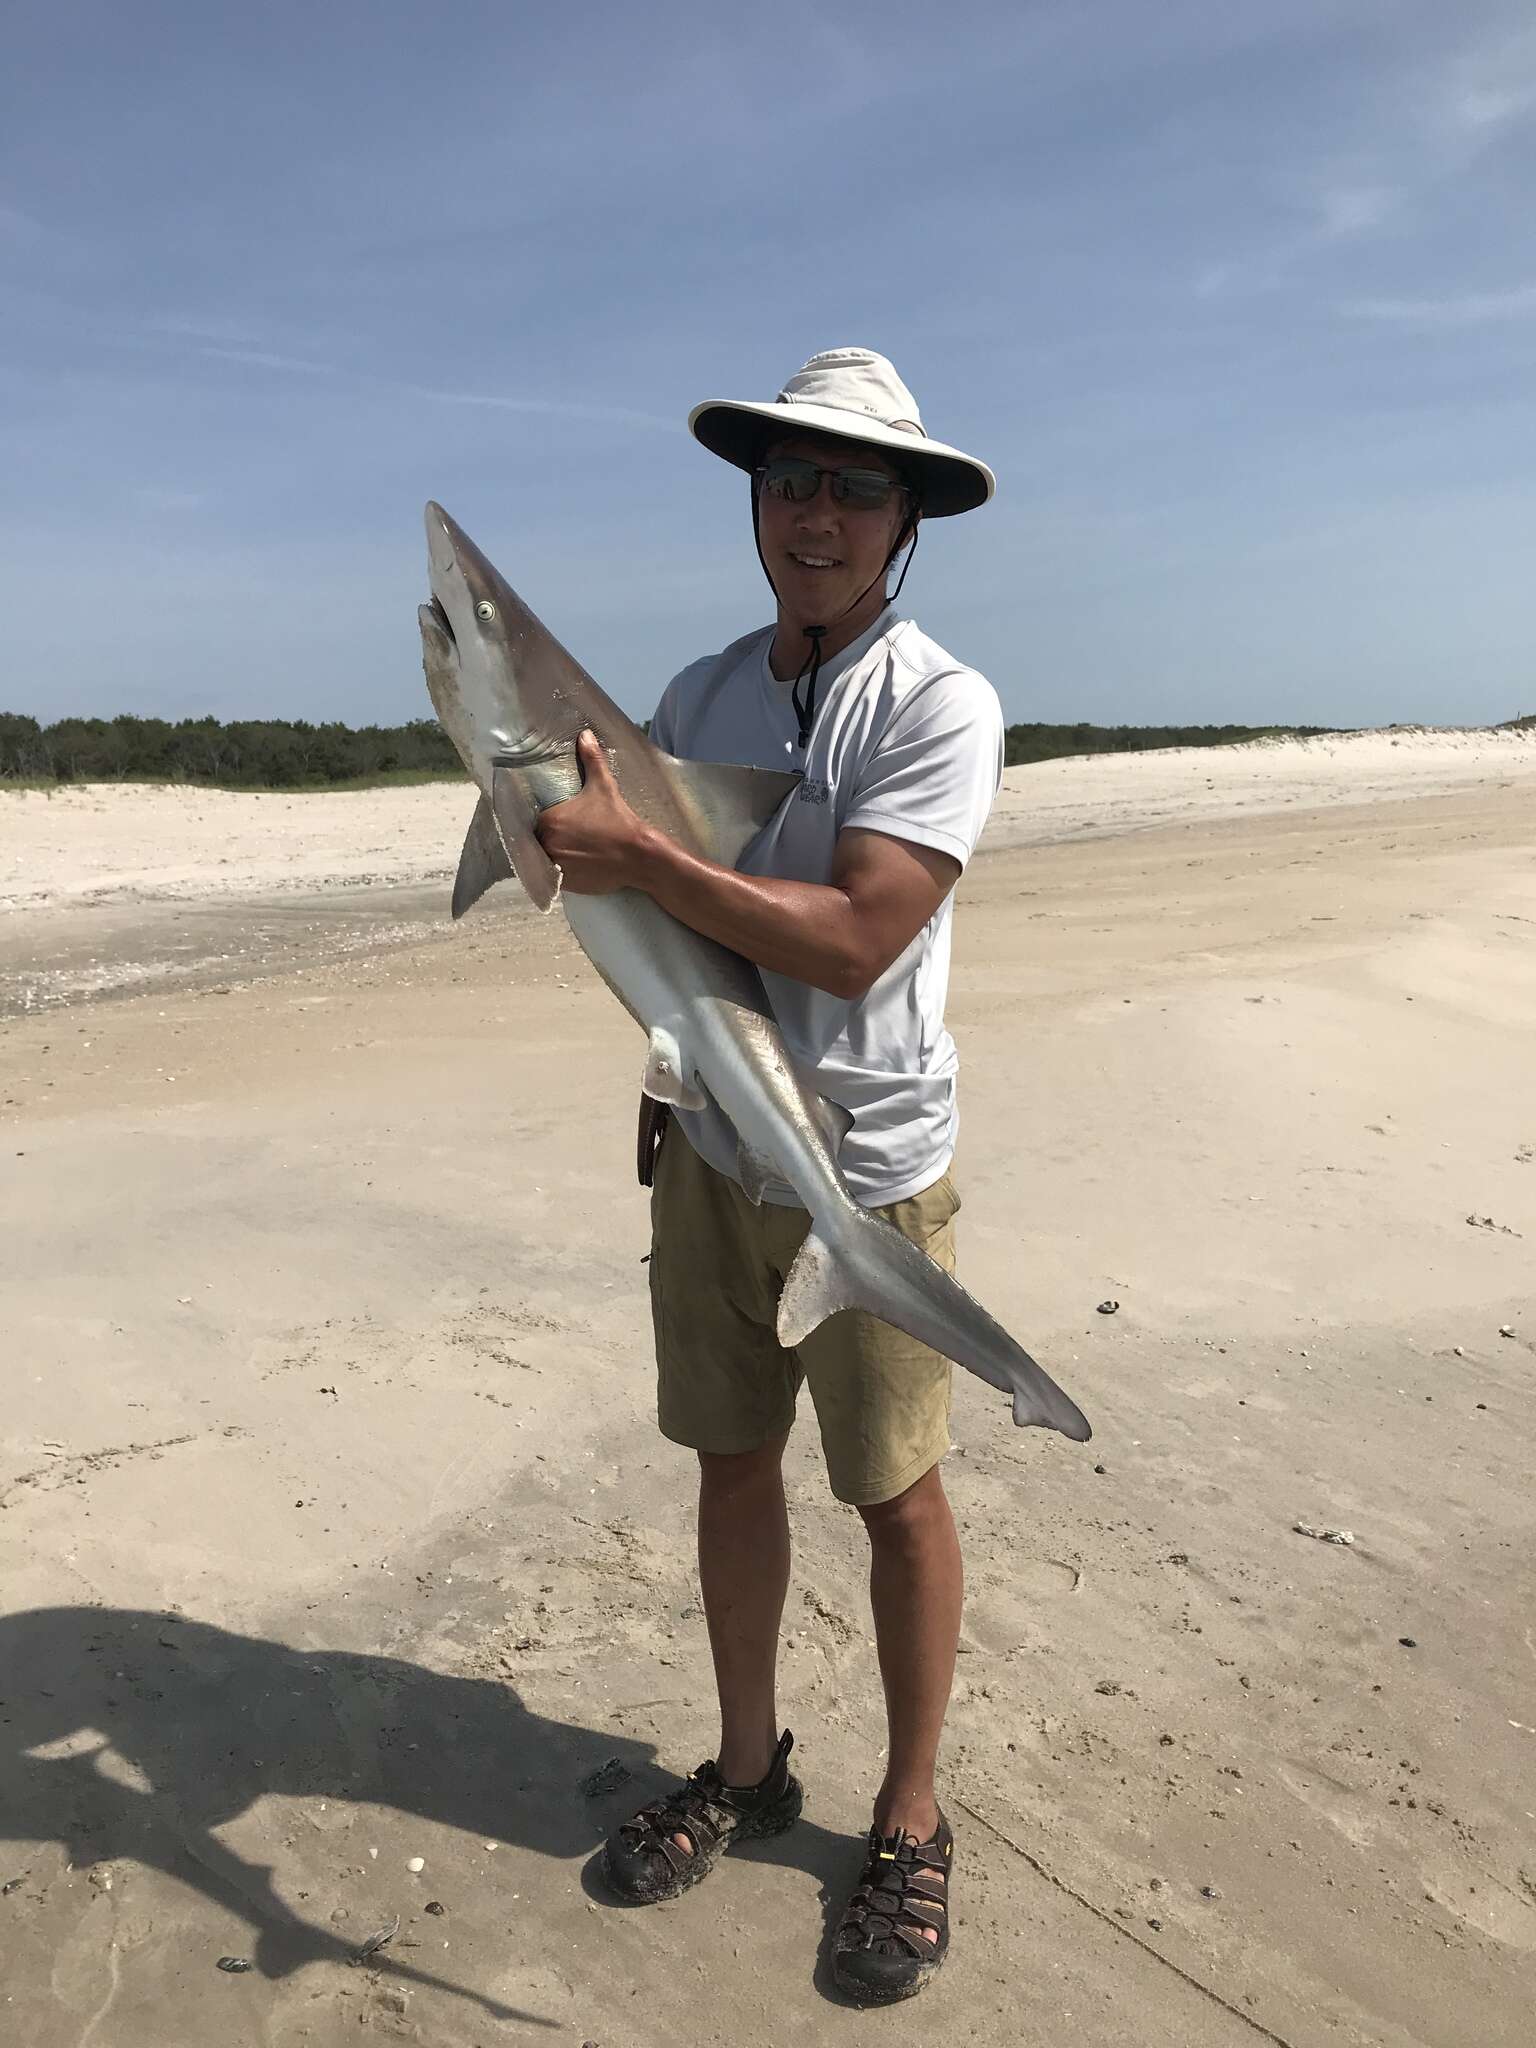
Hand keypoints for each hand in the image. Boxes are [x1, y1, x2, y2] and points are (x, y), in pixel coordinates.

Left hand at [535, 731, 651, 894]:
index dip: (542, 822)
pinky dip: (560, 872)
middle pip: (535, 842)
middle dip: (545, 839)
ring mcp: (555, 866)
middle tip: (565, 838)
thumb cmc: (618, 820)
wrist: (638, 855)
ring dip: (550, 856)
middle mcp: (546, 844)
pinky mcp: (565, 884)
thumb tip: (585, 734)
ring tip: (569, 852)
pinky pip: (553, 877)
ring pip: (542, 860)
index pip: (532, 821)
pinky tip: (574, 864)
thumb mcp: (604, 787)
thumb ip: (591, 760)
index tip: (555, 823)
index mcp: (549, 820)